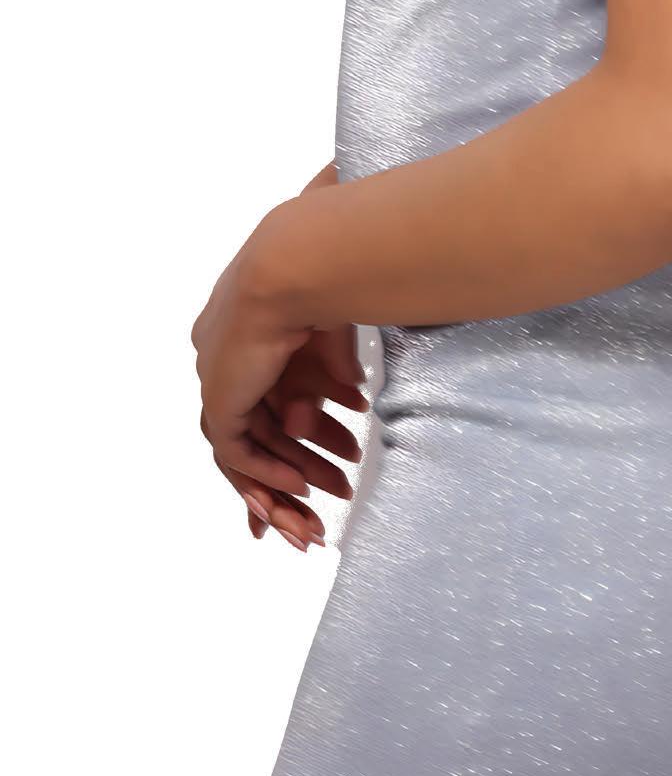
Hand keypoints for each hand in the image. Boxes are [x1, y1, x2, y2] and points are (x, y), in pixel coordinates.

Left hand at [191, 159, 366, 551]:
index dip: (287, 435)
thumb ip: (332, 368)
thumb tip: (350, 394)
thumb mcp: (332, 335)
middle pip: (250, 432)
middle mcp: (220, 355)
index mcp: (242, 330)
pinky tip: (300, 487)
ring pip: (244, 448)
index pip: (258, 396)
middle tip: (316, 502)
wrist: (300, 263)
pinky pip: (236, 450)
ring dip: (281, 482)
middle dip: (287, 472)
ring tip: (313, 511)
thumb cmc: (324, 277)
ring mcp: (216, 376)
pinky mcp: (220, 395)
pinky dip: (268, 471)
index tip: (315, 460)